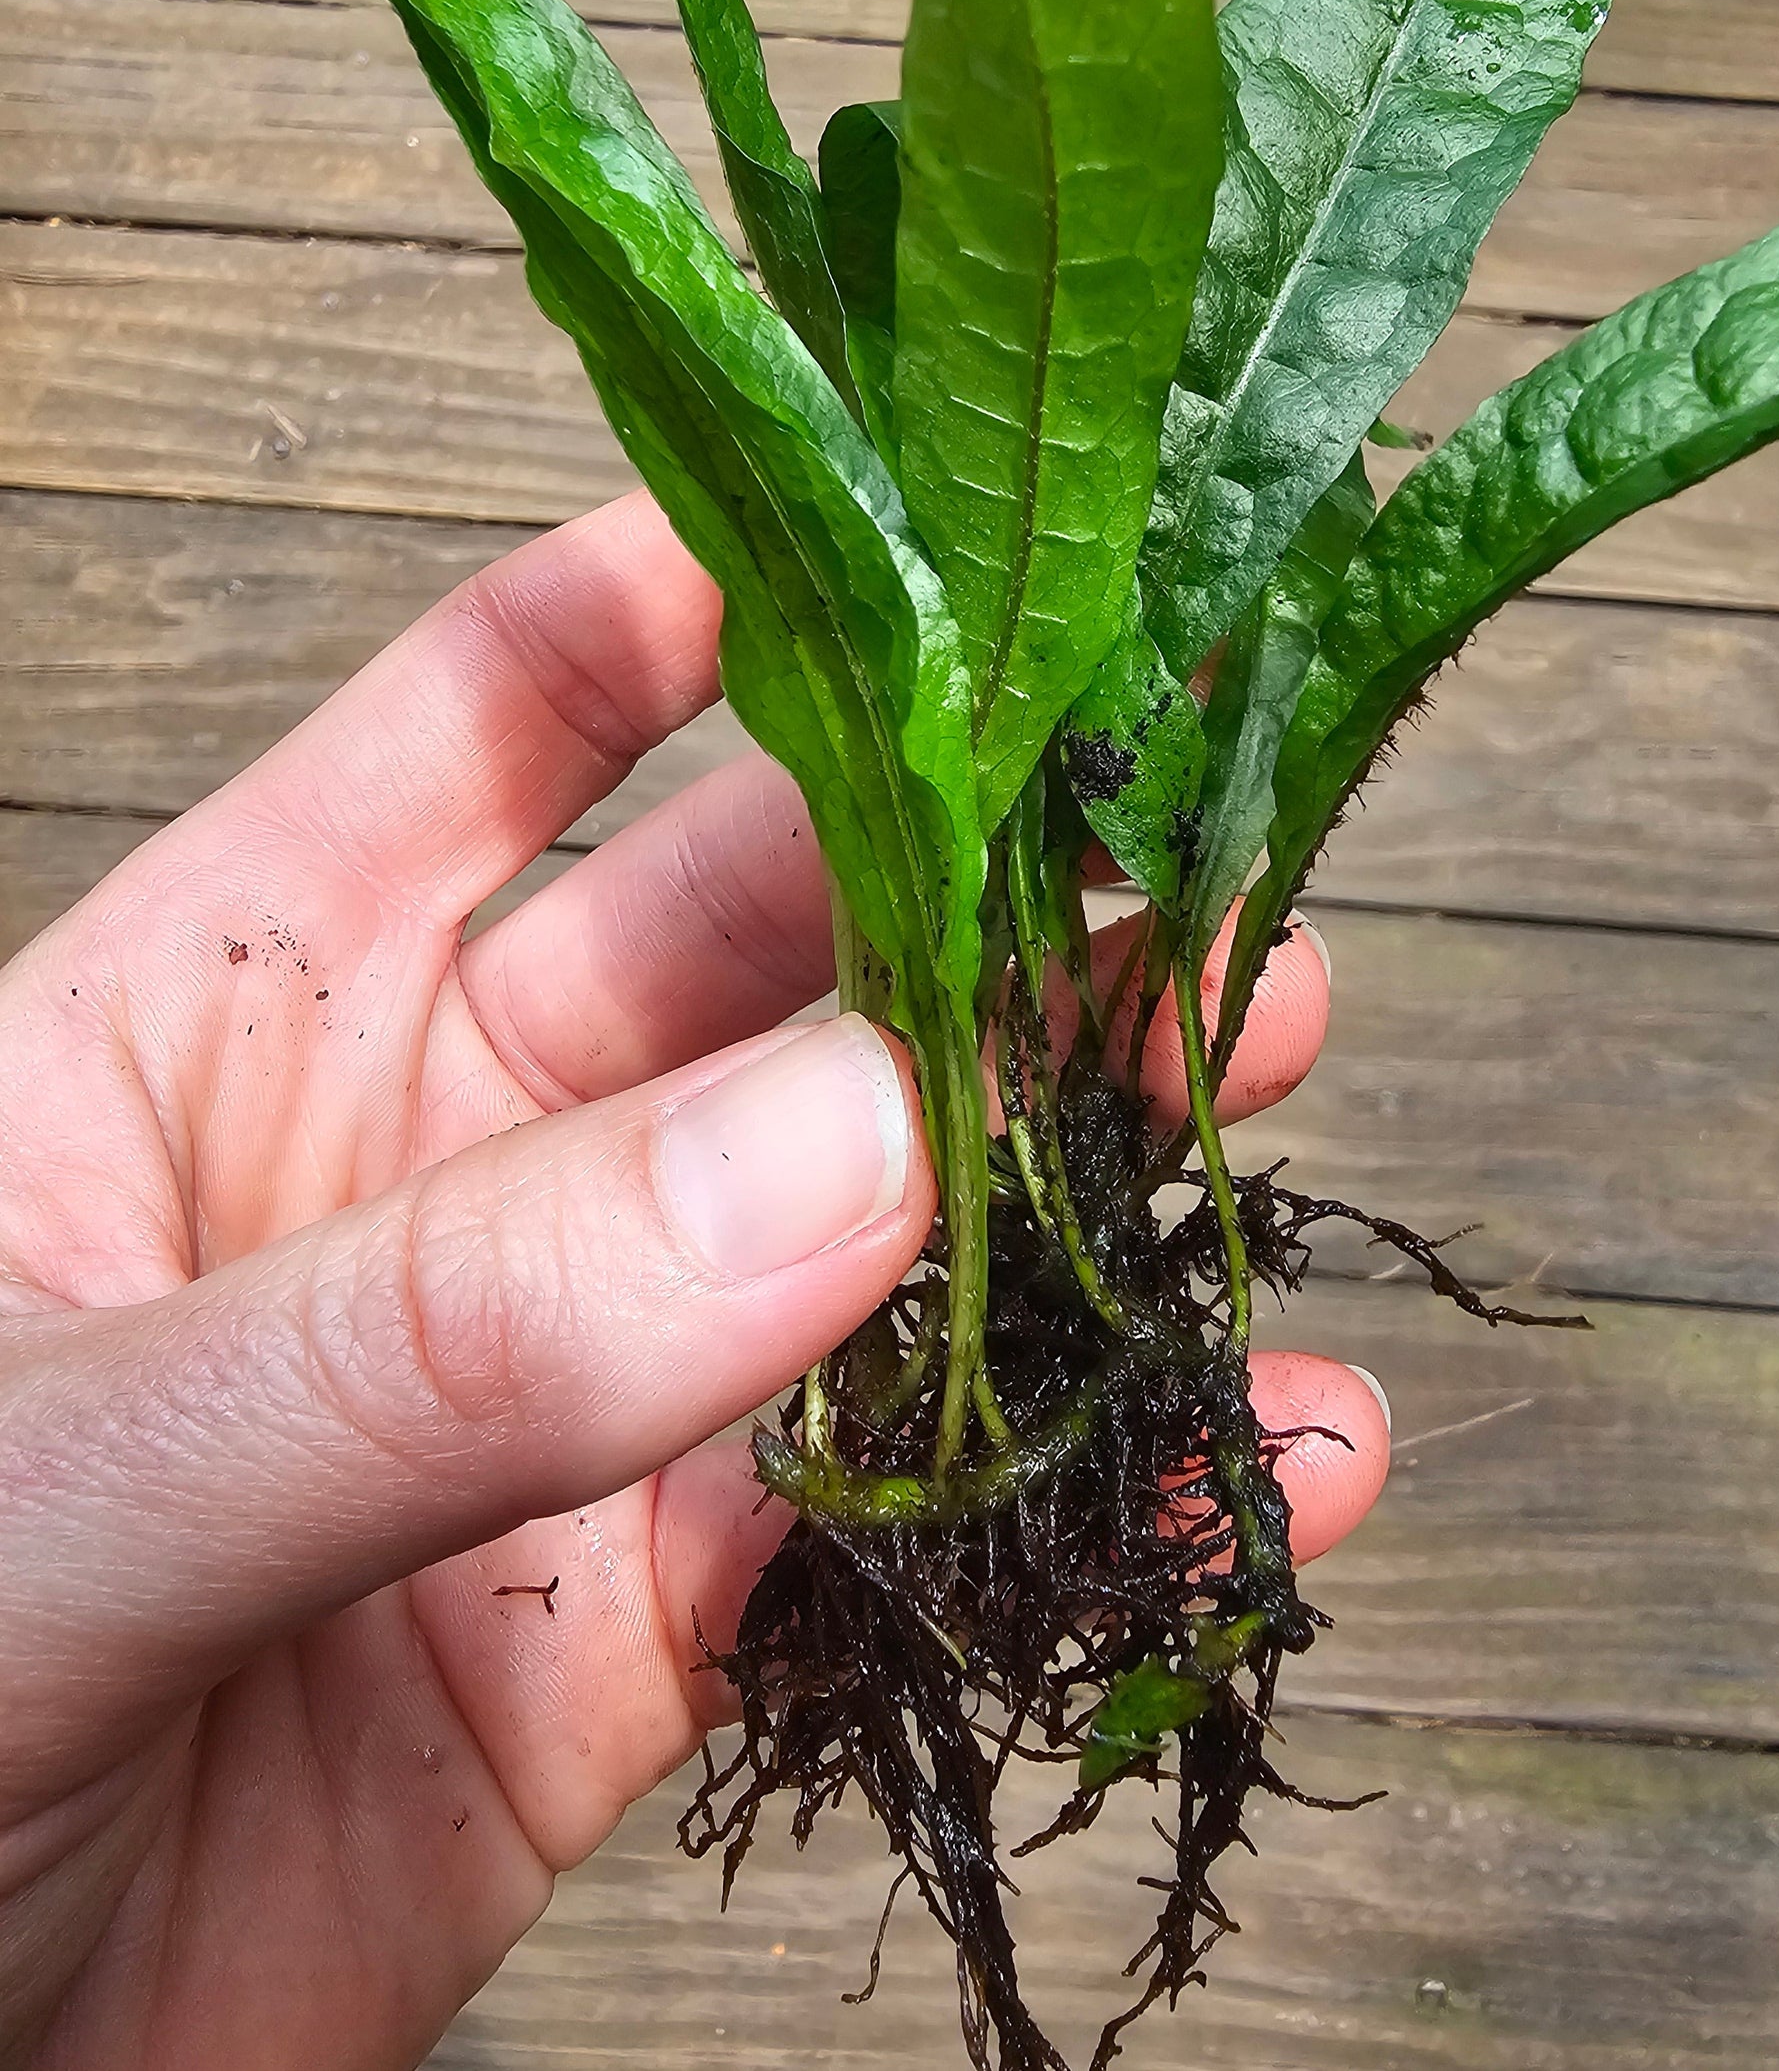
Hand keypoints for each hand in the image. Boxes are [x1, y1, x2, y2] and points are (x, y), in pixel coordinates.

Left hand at [0, 493, 1388, 2070]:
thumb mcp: (75, 1468)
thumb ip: (448, 1320)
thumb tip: (857, 1150)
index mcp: (223, 1024)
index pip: (490, 728)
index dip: (706, 601)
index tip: (926, 537)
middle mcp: (413, 1178)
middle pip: (747, 962)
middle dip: (970, 888)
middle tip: (1179, 848)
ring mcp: (541, 1407)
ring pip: (855, 1232)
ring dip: (1060, 1151)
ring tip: (1257, 1058)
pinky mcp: (625, 1644)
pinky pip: (887, 1536)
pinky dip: (1077, 1495)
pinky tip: (1247, 1457)